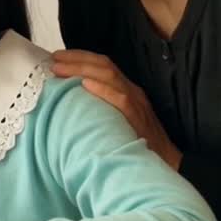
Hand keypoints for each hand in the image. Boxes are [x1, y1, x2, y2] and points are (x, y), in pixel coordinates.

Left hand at [51, 49, 182, 169]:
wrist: (167, 163)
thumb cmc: (139, 145)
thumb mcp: (119, 120)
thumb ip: (103, 108)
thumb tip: (72, 104)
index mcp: (128, 90)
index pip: (104, 65)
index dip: (81, 57)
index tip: (58, 57)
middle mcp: (133, 92)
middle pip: (104, 66)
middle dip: (77, 59)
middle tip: (53, 59)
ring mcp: (137, 104)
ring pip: (110, 77)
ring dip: (82, 70)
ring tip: (60, 69)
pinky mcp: (139, 118)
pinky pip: (122, 100)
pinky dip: (103, 90)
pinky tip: (86, 84)